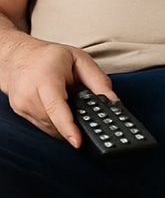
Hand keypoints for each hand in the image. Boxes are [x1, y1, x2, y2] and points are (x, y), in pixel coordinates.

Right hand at [0, 33, 116, 146]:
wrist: (18, 56)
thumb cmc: (50, 56)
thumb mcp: (80, 59)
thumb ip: (98, 80)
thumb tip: (113, 101)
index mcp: (45, 78)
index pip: (56, 107)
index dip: (68, 127)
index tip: (77, 141)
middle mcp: (29, 94)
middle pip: (55, 121)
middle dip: (76, 124)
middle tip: (92, 119)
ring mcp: (22, 105)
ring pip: (50, 127)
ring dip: (66, 125)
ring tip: (76, 109)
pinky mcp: (20, 113)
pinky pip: (43, 125)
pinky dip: (57, 123)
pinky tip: (64, 112)